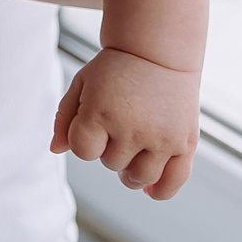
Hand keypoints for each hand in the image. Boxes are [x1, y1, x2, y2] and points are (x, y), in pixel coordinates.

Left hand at [52, 46, 199, 200]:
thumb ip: (65, 117)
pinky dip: (160, 191)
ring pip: (139, 179)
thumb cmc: (116, 68)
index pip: (83, 152)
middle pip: (111, 164)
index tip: (94, 119)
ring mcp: (161, 138)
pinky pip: (172, 183)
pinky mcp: (185, 142)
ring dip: (131, 170)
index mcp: (101, 111)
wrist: (159, 51)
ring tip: (133, 149)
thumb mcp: (82, 82)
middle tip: (120, 120)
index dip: (85, 139)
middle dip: (110, 147)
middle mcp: (132, 128)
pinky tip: (150, 189)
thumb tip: (56, 149)